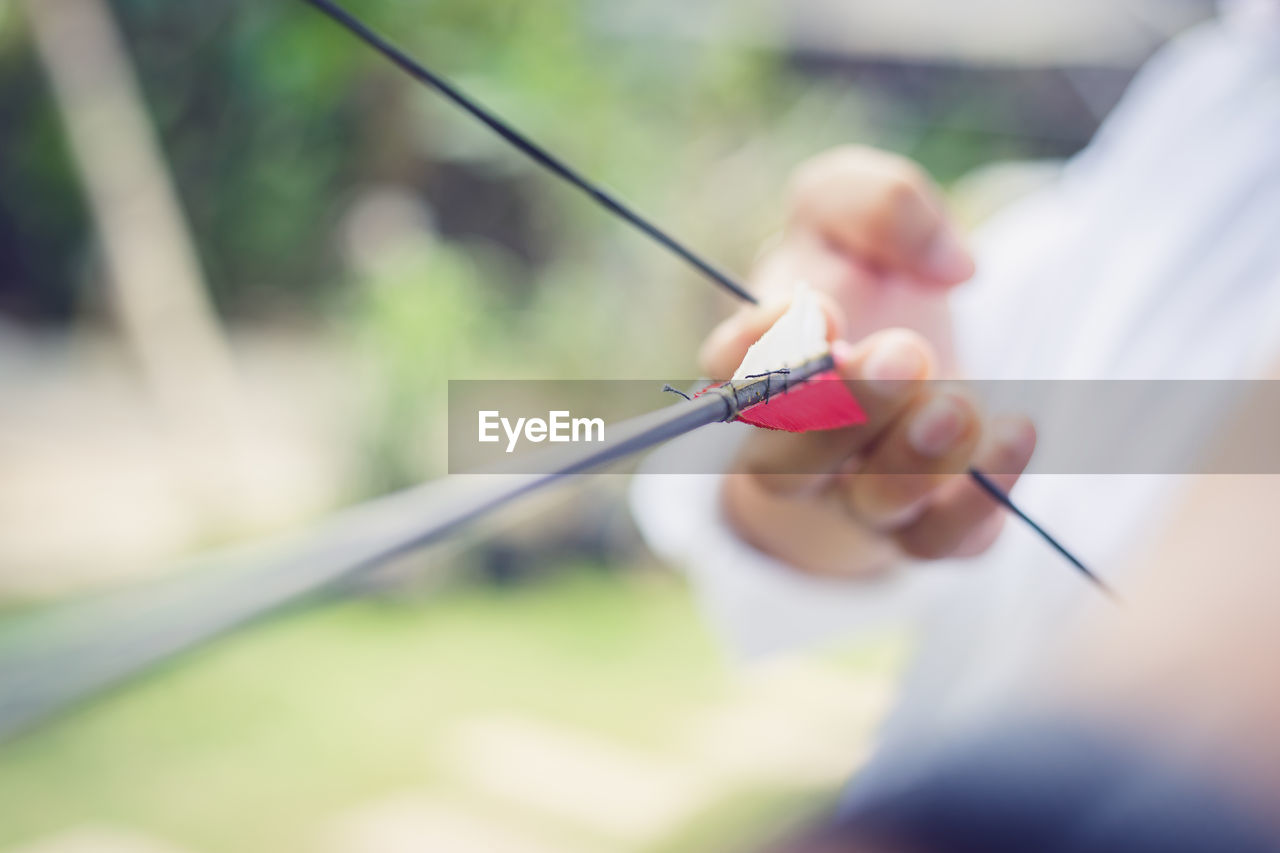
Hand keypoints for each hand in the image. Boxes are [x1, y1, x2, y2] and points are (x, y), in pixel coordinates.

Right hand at [704, 147, 1033, 577]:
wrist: (915, 366)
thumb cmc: (867, 284)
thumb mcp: (853, 215)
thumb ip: (874, 202)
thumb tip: (947, 263)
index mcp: (759, 366)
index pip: (726, 373)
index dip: (763, 349)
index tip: (823, 311)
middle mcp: (794, 446)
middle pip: (782, 468)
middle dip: (841, 417)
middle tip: (901, 354)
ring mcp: (858, 496)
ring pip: (869, 505)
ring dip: (912, 459)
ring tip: (955, 405)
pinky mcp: (928, 528)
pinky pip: (945, 538)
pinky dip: (982, 494)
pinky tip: (1016, 431)